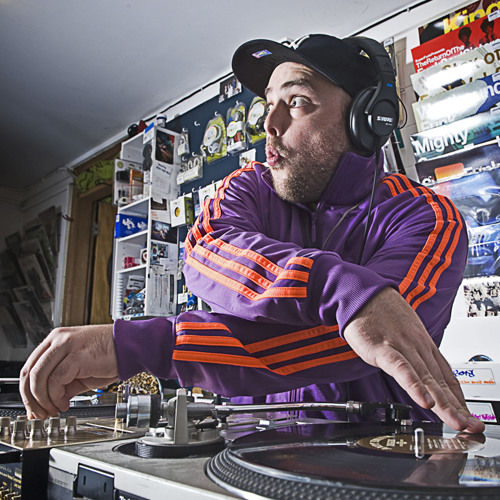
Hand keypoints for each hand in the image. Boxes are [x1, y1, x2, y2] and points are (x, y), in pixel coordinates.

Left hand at [20, 324, 117, 419]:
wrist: (131, 347)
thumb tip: (51, 401)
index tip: (34, 407)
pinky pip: (55, 381)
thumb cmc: (111, 354)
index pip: (30, 366)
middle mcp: (58, 339)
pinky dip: (56, 397)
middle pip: (29, 373)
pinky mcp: (76, 355)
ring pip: (38, 378)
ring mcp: (66, 345)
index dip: (27, 391)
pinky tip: (65, 403)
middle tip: (41, 413)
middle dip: (31, 399)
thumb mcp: (81, 369)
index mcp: (57, 339)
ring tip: (55, 409)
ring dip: (43, 400)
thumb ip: (64, 382)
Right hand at [343, 287, 484, 433]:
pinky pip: (401, 369)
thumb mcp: (404, 335)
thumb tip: (423, 376)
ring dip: (442, 403)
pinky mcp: (383, 348)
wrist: (363, 295)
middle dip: (457, 408)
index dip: (459, 400)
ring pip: (426, 378)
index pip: (447, 377)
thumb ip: (414, 356)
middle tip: (471, 427)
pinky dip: (413, 385)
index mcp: (424, 345)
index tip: (469, 419)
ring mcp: (402, 347)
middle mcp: (418, 347)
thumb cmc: (381, 314)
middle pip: (440, 382)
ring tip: (455, 421)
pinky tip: (423, 400)